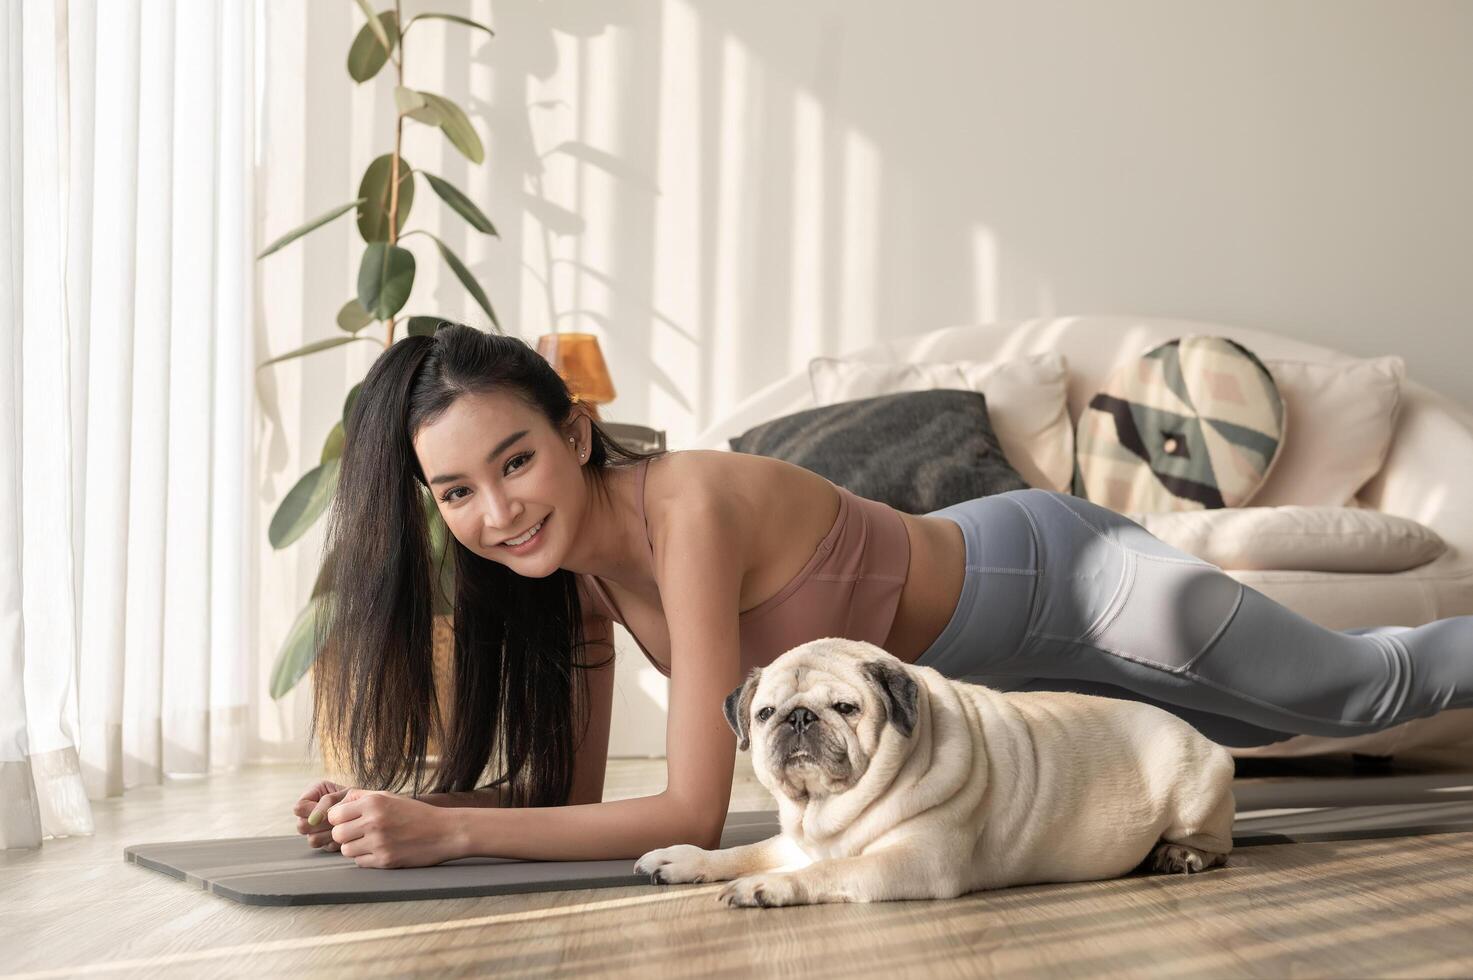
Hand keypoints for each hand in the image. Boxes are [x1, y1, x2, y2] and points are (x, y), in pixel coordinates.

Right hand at [292, 780, 353, 852]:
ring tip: (343, 825)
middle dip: (322, 823)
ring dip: (330, 832)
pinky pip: (325, 847)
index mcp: (311, 797)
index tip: (331, 809)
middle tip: (337, 818)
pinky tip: (346, 833)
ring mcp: (315, 831)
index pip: (299, 808)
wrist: (369, 810)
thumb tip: (313, 819)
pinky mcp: (325, 843)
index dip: (313, 810)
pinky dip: (337, 841)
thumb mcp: (344, 793)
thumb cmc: (357, 798)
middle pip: (302, 826)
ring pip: (312, 839)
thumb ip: (327, 802)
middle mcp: (309, 815)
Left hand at [325, 789, 461, 868]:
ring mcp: (379, 842)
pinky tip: (380, 850)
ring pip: (346, 850)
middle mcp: (373, 821)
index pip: (334, 815)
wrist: (444, 831)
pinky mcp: (385, 860)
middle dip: (345, 835)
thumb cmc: (416, 813)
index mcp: (373, 802)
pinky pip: (359, 862)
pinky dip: (366, 858)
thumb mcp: (390, 797)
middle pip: (337, 834)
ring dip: (354, 847)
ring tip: (370, 842)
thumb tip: (335, 806)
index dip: (339, 819)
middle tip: (358, 833)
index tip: (349, 821)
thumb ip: (361, 798)